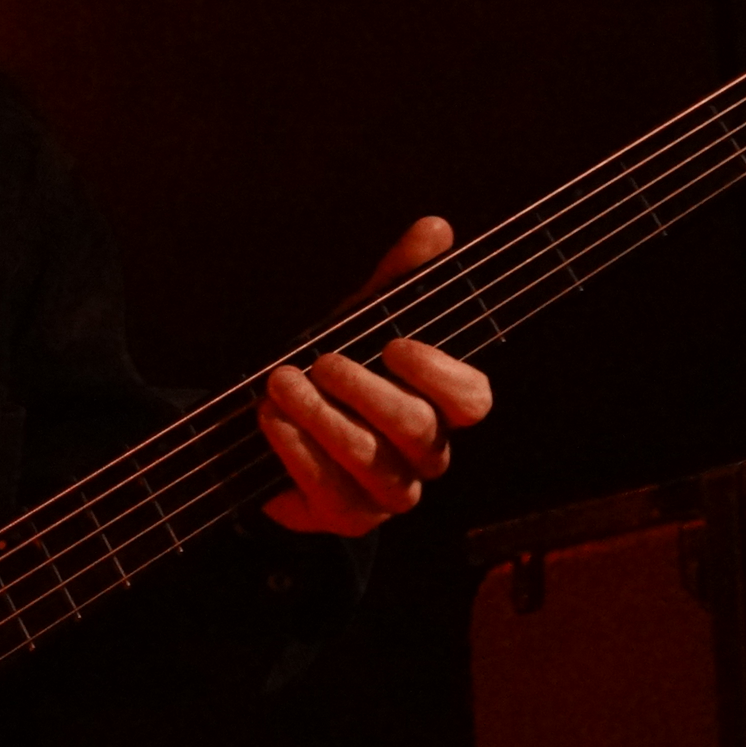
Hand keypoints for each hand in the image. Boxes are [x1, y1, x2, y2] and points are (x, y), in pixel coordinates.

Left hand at [258, 216, 494, 536]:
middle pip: (418, 431)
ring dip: (321, 419)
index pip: (473, 401)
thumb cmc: (334, 374)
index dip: (440, 375)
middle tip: (321, 362)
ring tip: (280, 384)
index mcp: (441, 407)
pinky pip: (331, 493)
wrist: (277, 433)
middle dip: (364, 392)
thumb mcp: (360, 322)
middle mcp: (426, 455)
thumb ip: (397, 280)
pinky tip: (272, 422)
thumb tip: (435, 227)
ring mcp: (390, 493)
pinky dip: (297, 453)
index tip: (394, 345)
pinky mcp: (349, 519)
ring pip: (372, 464)